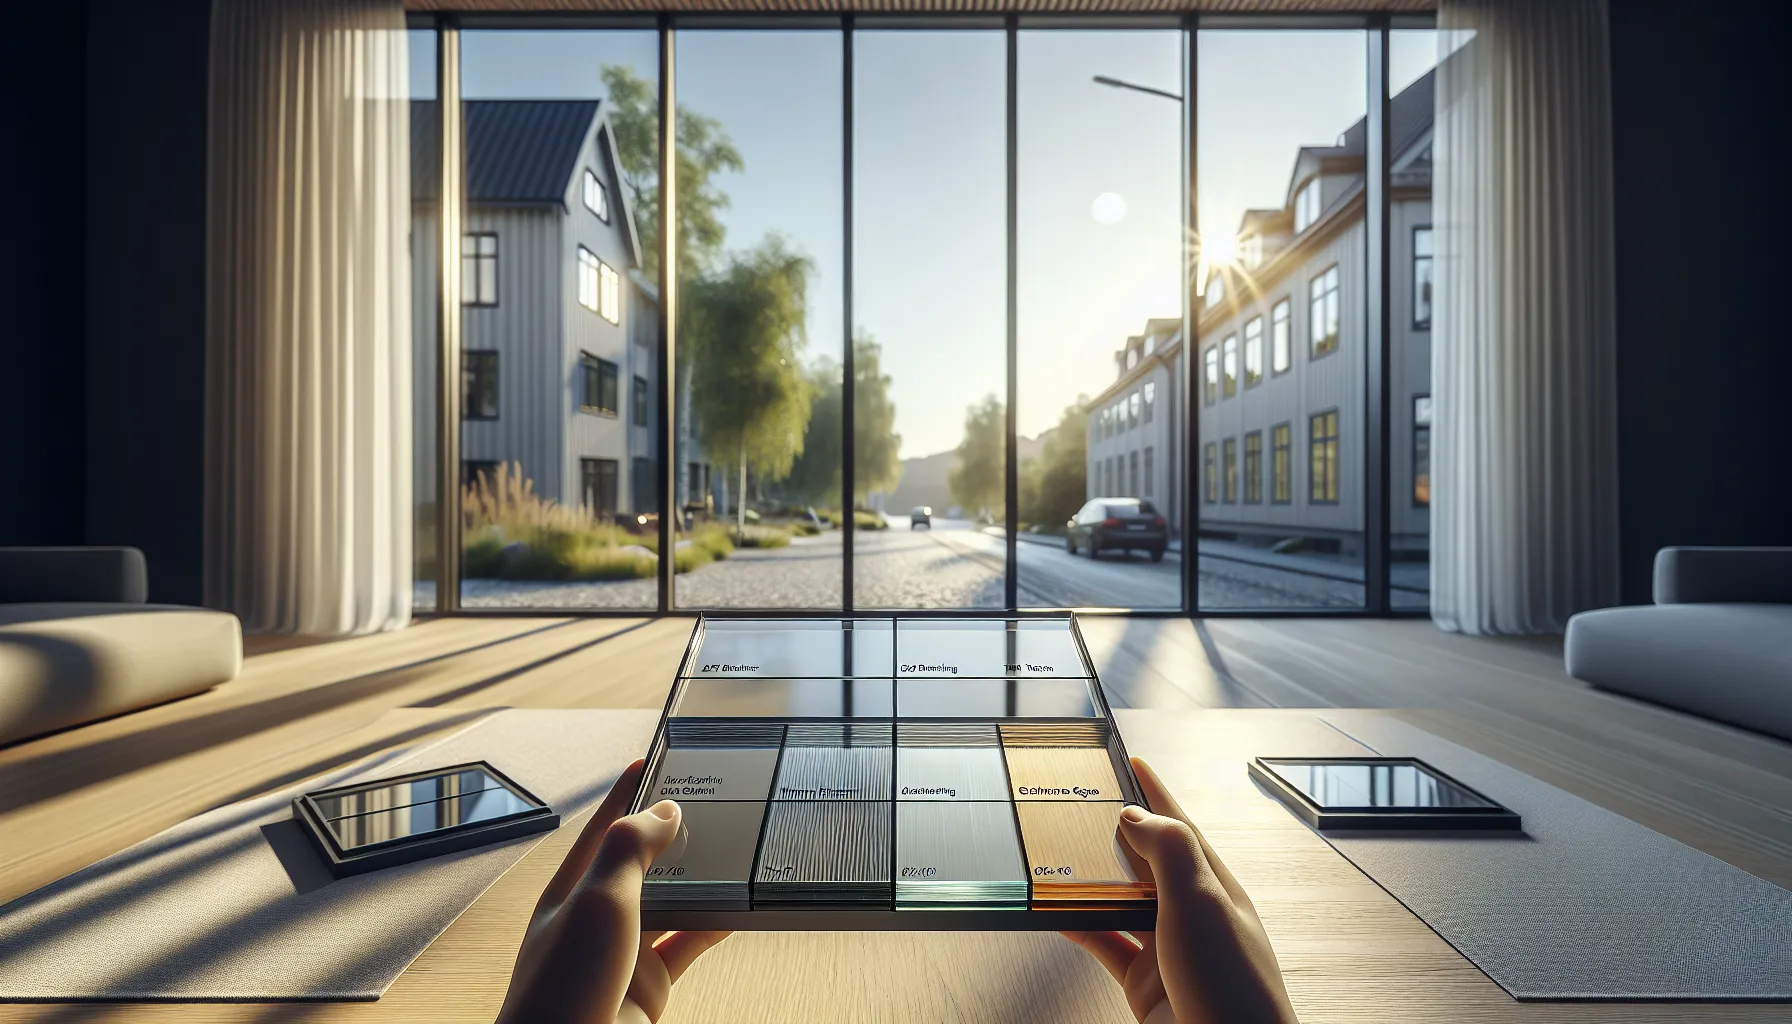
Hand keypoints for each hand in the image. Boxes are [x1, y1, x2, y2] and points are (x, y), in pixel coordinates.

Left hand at [497, 759, 729, 1023]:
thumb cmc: (564, 989)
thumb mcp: (596, 902)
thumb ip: (629, 850)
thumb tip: (662, 811)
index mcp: (571, 888)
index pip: (605, 825)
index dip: (630, 790)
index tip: (658, 755)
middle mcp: (598, 916)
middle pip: (644, 860)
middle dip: (676, 832)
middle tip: (716, 800)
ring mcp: (626, 952)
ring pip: (674, 901)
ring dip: (704, 879)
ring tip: (739, 847)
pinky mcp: (652, 985)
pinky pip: (690, 943)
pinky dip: (717, 924)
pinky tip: (741, 907)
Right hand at [1063, 758, 1297, 1023]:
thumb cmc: (1236, 993)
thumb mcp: (1203, 905)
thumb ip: (1169, 852)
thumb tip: (1135, 814)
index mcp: (1214, 884)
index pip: (1180, 824)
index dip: (1154, 791)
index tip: (1129, 761)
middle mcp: (1190, 913)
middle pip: (1144, 859)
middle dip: (1113, 832)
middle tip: (1078, 804)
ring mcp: (1166, 948)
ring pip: (1119, 901)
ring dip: (1091, 881)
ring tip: (1058, 855)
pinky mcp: (1144, 982)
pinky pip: (1104, 944)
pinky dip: (1079, 927)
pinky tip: (1058, 913)